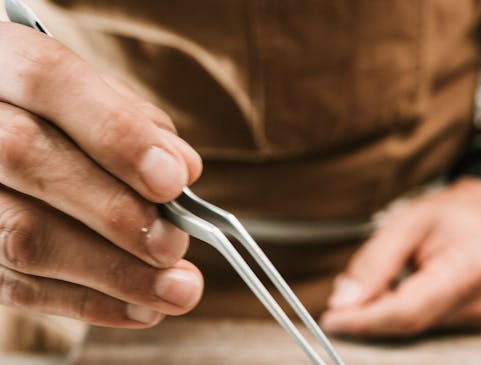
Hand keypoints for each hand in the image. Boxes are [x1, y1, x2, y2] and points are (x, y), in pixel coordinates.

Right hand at [0, 23, 203, 327]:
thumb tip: (183, 167)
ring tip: (177, 290)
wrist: (3, 128)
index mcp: (1, 61)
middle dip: (114, 211)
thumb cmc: (60, 113)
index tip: (173, 180)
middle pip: (26, 157)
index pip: (48, 80)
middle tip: (174, 244)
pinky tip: (141, 307)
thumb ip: (135, 121)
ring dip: (110, 272)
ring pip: (17, 233)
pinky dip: (88, 301)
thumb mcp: (93, 94)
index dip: (115, 133)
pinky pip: (14, 283)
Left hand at [321, 177, 480, 336]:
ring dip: (390, 318)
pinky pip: (434, 333)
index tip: (330, 320)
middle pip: (412, 326)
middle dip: (371, 318)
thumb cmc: (451, 216)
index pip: (409, 311)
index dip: (365, 320)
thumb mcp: (408, 221)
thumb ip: (374, 262)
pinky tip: (409, 295)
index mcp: (475, 266)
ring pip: (420, 334)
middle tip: (344, 302)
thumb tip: (343, 303)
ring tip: (391, 283)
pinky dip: (410, 319)